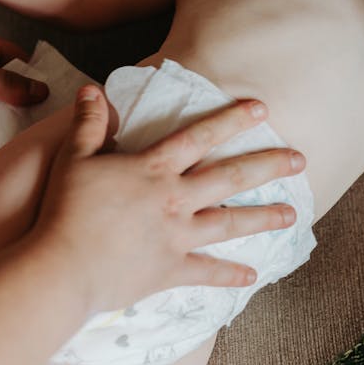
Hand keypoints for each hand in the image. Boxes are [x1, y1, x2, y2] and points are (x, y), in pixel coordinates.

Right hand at [34, 85, 304, 310]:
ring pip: (230, 223)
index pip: (200, 137)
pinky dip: (230, 275)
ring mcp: (177, 236)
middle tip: (300, 159)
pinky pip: (207, 272)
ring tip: (293, 213)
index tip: (262, 108)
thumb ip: (88, 123)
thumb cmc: (65, 210)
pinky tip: (253, 276)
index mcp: (153, 169)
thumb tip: (91, 89)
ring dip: (264, 217)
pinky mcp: (171, 270)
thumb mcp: (74, 158)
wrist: (62, 268)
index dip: (231, 119)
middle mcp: (174, 199)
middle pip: (230, 177)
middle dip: (268, 165)